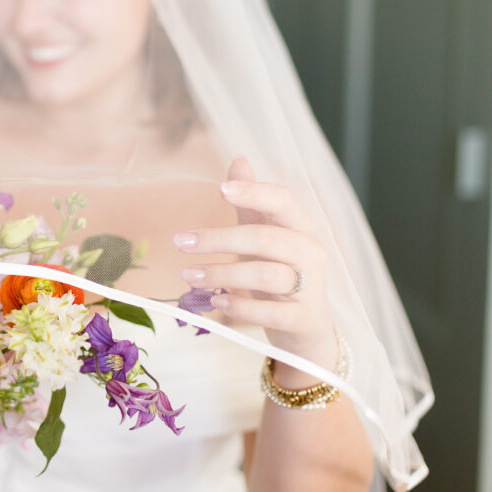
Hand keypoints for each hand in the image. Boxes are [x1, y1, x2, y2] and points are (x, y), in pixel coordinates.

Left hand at [174, 157, 336, 380]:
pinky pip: (272, 313)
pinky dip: (242, 307)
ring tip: (190, 276)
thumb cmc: (280, 276)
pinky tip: (218, 302)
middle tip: (180, 242)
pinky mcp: (304, 320)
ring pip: (266, 275)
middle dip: (219, 239)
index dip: (254, 192)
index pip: (284, 201)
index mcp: (300, 228)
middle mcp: (310, 254)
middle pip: (266, 238)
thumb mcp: (265, 238)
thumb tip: (238, 160)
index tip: (220, 189)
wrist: (307, 331)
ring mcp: (311, 288)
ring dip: (223, 275)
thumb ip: (251, 205)